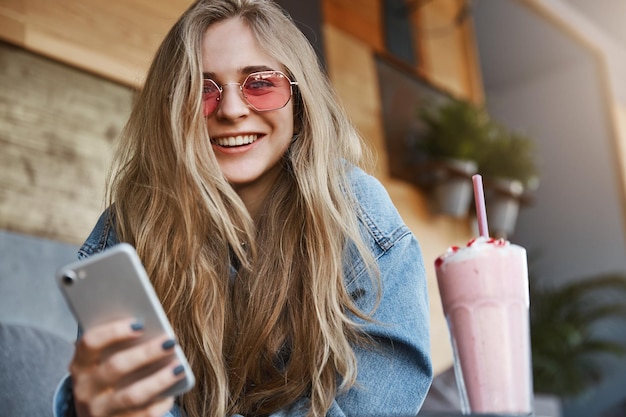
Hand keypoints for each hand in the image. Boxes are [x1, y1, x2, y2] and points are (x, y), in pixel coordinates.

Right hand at [69, 318, 185, 416]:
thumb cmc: (108, 378)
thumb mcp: (103, 361)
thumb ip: (119, 345)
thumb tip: (152, 327)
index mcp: (81, 365)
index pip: (90, 342)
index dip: (114, 331)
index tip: (140, 323)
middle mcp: (86, 389)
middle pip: (116, 367)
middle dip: (146, 353)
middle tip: (170, 342)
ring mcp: (100, 411)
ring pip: (132, 395)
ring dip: (159, 380)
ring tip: (179, 367)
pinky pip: (143, 415)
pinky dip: (160, 403)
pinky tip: (172, 393)